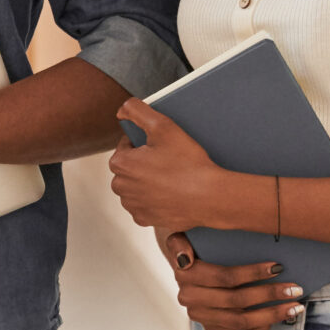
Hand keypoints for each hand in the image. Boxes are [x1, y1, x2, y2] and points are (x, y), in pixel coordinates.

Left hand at [109, 99, 231, 229]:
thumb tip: (121, 110)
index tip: (163, 146)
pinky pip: (145, 204)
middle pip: (130, 167)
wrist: (209, 197)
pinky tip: (171, 193)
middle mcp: (120, 187)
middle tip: (169, 161)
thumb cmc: (187, 162)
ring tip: (171, 177)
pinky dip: (155, 199)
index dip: (146, 143)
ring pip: (136, 186)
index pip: (127, 145)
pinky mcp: (144, 219)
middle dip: (144, 162)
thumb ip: (138, 110)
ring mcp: (132, 205)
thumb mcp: (163, 126)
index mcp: (119, 164)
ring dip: (148, 181)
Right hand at [162, 233, 304, 329]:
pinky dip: (261, 328)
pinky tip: (278, 319)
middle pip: (236, 301)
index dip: (252, 273)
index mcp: (186, 276)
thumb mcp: (183, 235)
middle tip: (295, 289)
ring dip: (272, 315)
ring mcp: (201, 317)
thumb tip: (185, 259)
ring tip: (295, 306)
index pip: (225, 278)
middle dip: (269, 295)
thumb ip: (179, 243)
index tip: (278, 267)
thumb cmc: (196, 244)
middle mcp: (190, 300)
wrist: (189, 264)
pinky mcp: (211, 328)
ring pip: (241, 321)